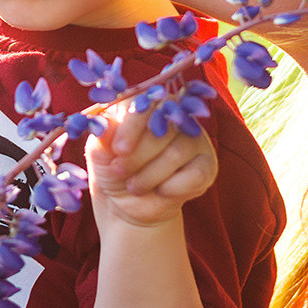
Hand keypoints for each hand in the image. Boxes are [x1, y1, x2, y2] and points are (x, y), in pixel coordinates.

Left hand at [85, 99, 217, 228]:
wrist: (126, 203)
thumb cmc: (113, 170)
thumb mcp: (100, 154)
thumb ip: (102, 137)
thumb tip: (103, 124)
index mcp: (147, 104)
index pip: (147, 103)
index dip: (133, 125)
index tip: (119, 150)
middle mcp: (175, 115)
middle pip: (164, 128)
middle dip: (138, 156)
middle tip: (120, 171)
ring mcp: (194, 139)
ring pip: (177, 152)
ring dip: (150, 175)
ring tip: (134, 186)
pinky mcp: (207, 165)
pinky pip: (194, 175)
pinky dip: (172, 188)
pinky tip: (160, 191)